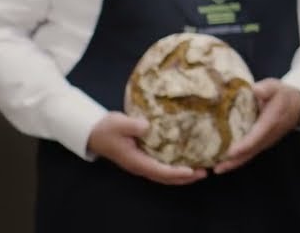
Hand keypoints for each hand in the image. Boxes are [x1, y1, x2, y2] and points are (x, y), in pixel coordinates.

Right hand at [86, 112, 206, 184]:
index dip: (175, 172)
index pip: (159, 171)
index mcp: (136, 161)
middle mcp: (141, 166)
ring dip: (183, 174)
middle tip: (204, 172)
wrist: (95, 132)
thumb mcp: (118, 123)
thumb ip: (133, 125)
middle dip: (185, 177)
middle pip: (165, 177)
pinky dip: (175, 168)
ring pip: (165, 174)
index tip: (191, 170)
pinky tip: (187, 162)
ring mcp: (142, 163)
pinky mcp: (144, 158)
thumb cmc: (107, 128)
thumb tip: (148, 126)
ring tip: (201, 170)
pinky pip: (162, 167)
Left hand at [213, 79, 299, 173]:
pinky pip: (250, 153)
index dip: (244, 145)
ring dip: (234, 163)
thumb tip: (255, 89)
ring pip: (249, 155)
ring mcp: (266, 142)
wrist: (298, 105)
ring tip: (217, 169)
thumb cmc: (283, 95)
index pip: (256, 136)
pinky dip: (237, 159)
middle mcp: (268, 136)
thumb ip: (266, 88)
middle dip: (234, 160)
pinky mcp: (262, 143)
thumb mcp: (276, 87)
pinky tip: (224, 162)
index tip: (230, 152)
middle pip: (250, 151)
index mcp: (270, 122)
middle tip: (217, 168)